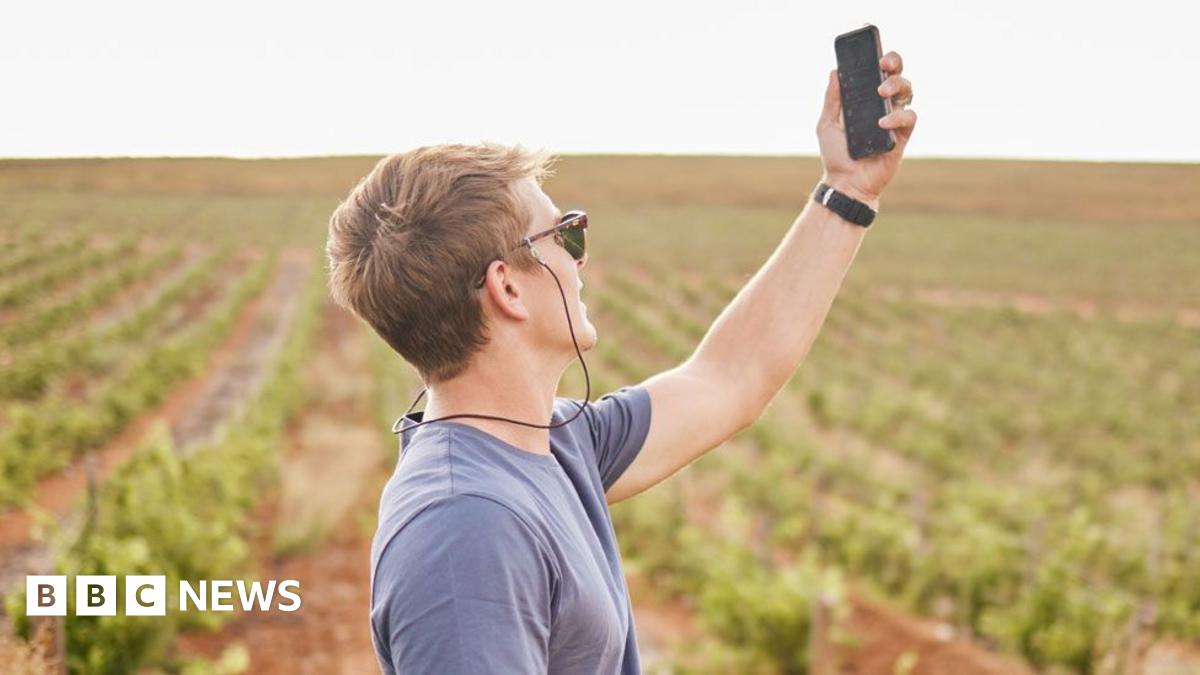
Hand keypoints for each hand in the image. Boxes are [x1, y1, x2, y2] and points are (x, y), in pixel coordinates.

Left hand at [816, 50, 916, 208]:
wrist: (844, 183)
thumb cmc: (836, 155)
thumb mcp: (827, 122)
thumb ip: (833, 98)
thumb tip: (835, 71)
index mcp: (866, 101)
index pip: (879, 74)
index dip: (883, 60)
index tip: (876, 53)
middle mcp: (883, 107)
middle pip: (898, 77)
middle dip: (895, 65)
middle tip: (883, 66)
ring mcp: (894, 121)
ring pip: (908, 93)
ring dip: (898, 86)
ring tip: (882, 91)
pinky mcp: (902, 137)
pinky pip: (909, 118)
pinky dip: (897, 116)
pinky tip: (882, 122)